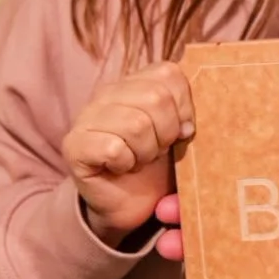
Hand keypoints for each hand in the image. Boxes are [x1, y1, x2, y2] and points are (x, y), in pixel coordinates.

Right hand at [64, 62, 192, 246]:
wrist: (130, 204)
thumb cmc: (160, 166)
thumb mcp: (182, 136)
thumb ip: (192, 114)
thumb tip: (204, 110)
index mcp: (138, 82)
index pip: (169, 74)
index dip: (185, 108)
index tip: (184, 132)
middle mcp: (109, 92)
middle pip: (155, 97)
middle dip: (167, 131)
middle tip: (160, 150)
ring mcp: (87, 116)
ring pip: (135, 122)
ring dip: (146, 151)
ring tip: (141, 160)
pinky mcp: (74, 144)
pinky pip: (112, 146)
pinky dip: (125, 163)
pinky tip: (121, 168)